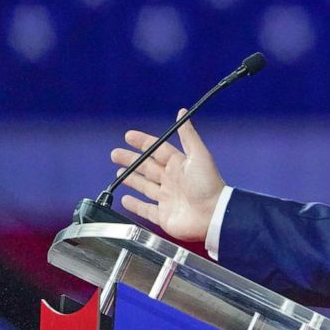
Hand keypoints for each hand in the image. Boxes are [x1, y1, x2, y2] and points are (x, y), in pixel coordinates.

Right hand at [110, 109, 224, 242]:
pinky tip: (125, 199)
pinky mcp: (163, 216)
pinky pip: (145, 209)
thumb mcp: (199, 155)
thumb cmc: (208, 184)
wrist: (213, 214)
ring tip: (120, 173)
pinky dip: (135, 205)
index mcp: (179, 165)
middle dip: (131, 160)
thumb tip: (182, 112)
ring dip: (132, 179)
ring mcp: (167, 198)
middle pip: (147, 167)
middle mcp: (172, 180)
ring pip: (144, 186)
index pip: (157, 150)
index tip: (128, 136)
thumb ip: (188, 135)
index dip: (143, 143)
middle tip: (115, 154)